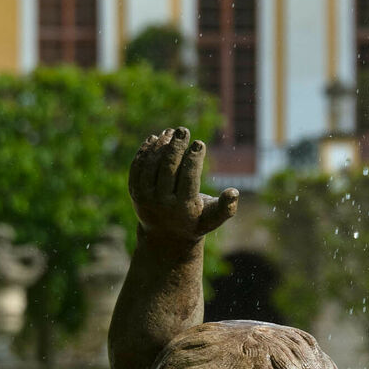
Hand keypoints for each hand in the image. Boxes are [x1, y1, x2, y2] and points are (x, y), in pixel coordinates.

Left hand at [128, 127, 238, 241]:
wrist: (165, 238)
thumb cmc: (195, 222)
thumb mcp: (212, 219)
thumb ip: (226, 208)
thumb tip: (234, 192)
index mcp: (183, 208)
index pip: (188, 178)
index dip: (194, 159)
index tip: (199, 143)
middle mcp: (162, 203)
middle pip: (167, 168)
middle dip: (176, 147)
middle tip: (183, 130)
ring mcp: (145, 197)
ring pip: (151, 165)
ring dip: (161, 146)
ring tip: (170, 132)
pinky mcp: (134, 192)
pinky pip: (138, 167)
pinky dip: (145, 151)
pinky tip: (156, 138)